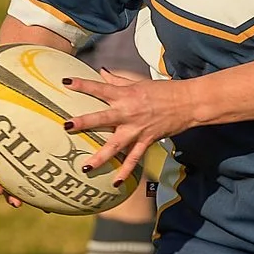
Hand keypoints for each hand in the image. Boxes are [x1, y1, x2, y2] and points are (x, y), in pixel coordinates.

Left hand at [62, 68, 191, 180]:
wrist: (188, 103)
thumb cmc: (163, 90)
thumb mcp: (138, 83)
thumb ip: (117, 80)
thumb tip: (101, 72)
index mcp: (125, 95)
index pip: (100, 87)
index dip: (83, 84)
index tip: (66, 81)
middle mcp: (128, 112)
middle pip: (102, 118)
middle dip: (84, 122)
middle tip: (67, 126)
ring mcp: (137, 129)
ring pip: (115, 145)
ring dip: (100, 157)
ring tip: (85, 167)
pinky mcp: (147, 140)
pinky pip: (134, 158)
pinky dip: (126, 171)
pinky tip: (115, 182)